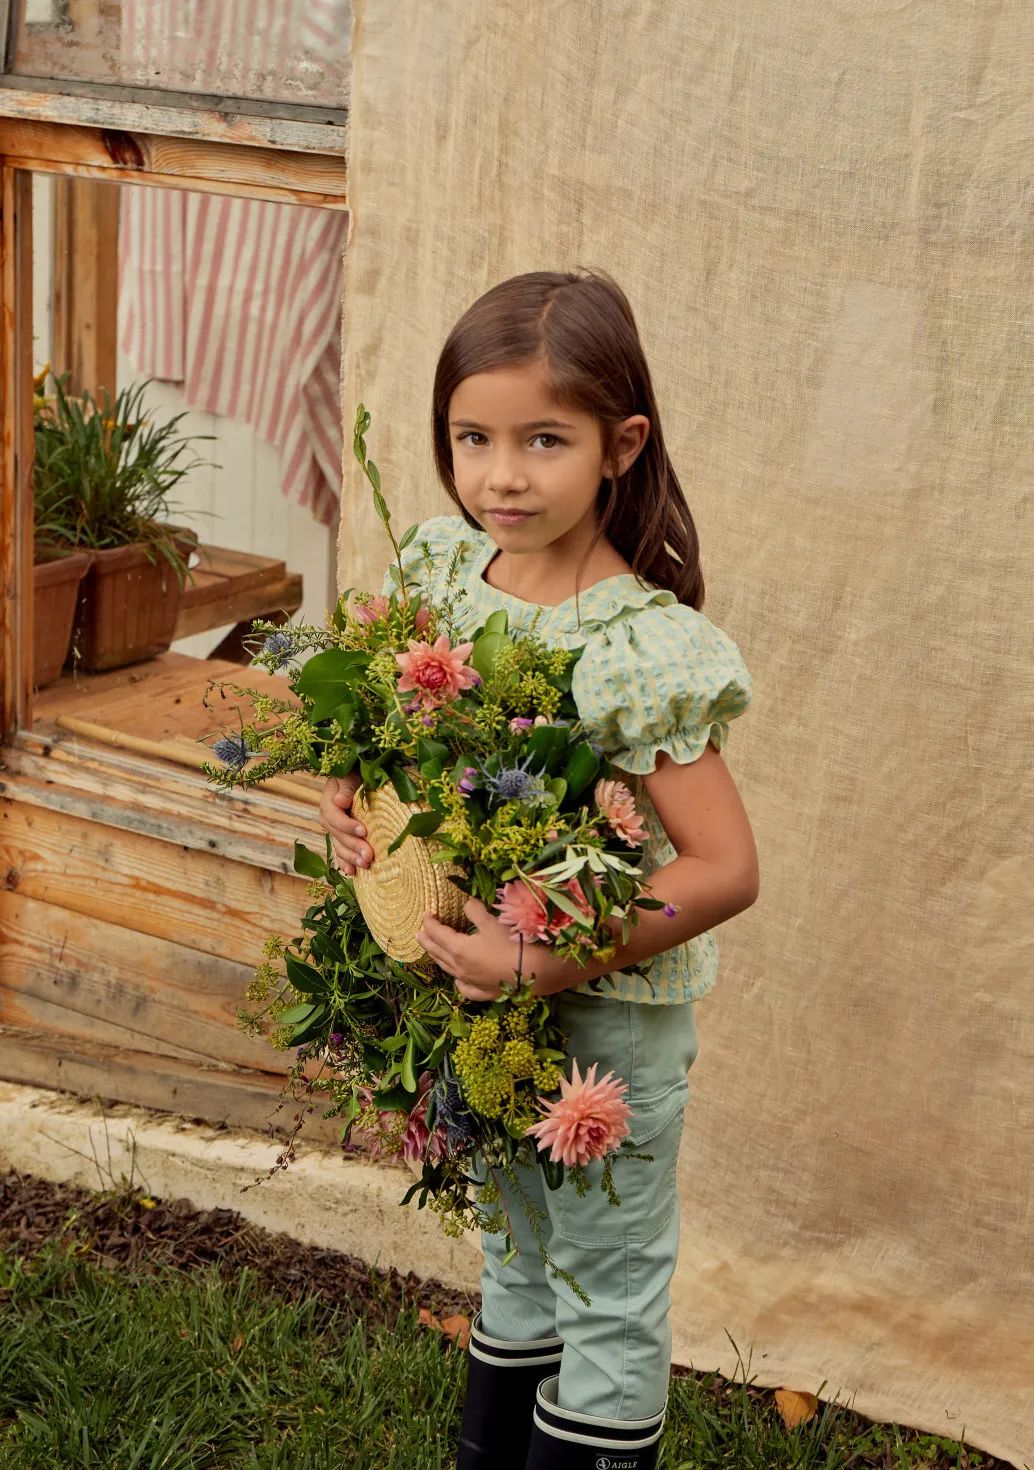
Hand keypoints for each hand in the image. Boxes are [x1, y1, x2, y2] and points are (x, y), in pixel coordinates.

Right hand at [318, 774, 371, 875]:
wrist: (354, 778)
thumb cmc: (354, 774)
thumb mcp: (349, 776)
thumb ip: (345, 788)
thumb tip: (340, 802)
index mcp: (327, 803)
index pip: (334, 817)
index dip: (347, 825)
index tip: (363, 830)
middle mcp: (328, 819)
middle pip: (339, 835)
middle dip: (354, 847)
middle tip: (369, 856)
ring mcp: (333, 830)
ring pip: (340, 846)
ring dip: (352, 858)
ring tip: (365, 866)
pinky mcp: (341, 837)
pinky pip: (340, 852)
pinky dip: (346, 862)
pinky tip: (353, 873)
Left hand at [418, 899, 568, 1000]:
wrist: (535, 972)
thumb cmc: (511, 944)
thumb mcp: (491, 921)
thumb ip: (474, 911)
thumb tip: (466, 904)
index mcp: (459, 948)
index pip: (437, 933)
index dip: (429, 922)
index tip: (426, 914)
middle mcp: (460, 967)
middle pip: (437, 952)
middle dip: (427, 940)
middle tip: (420, 933)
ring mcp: (471, 982)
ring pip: (448, 969)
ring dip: (437, 958)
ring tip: (432, 951)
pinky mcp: (484, 992)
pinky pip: (465, 988)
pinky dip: (458, 981)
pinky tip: (458, 980)